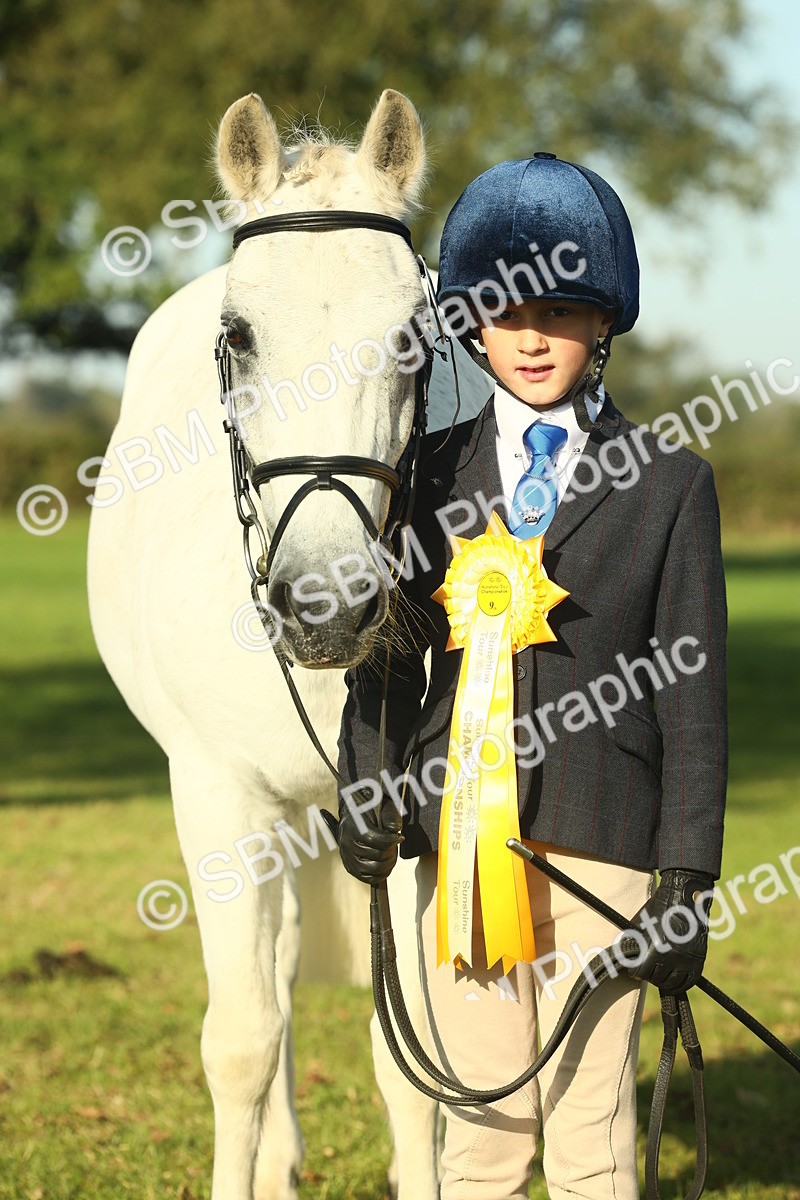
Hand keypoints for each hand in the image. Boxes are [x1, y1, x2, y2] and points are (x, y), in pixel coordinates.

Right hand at [320, 793, 403, 883]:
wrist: (355, 815)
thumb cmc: (371, 810)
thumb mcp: (382, 806)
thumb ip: (390, 816)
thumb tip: (395, 830)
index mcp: (352, 825)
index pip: (373, 839)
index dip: (390, 840)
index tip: (400, 837)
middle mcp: (346, 842)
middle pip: (376, 855)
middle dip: (391, 851)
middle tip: (395, 845)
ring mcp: (347, 857)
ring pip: (372, 869)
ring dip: (388, 863)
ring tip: (392, 854)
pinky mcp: (350, 867)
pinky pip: (367, 878)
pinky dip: (380, 874)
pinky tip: (386, 864)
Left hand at [618, 868, 714, 993]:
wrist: (684, 899)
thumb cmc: (659, 909)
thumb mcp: (641, 924)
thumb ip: (633, 941)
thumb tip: (623, 955)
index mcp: (656, 948)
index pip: (641, 973)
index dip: (635, 973)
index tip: (634, 972)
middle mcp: (672, 957)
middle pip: (656, 979)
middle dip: (649, 976)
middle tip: (646, 972)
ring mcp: (687, 960)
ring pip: (672, 983)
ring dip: (663, 981)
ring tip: (658, 976)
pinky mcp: (698, 960)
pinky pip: (688, 981)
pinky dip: (680, 984)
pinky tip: (673, 982)